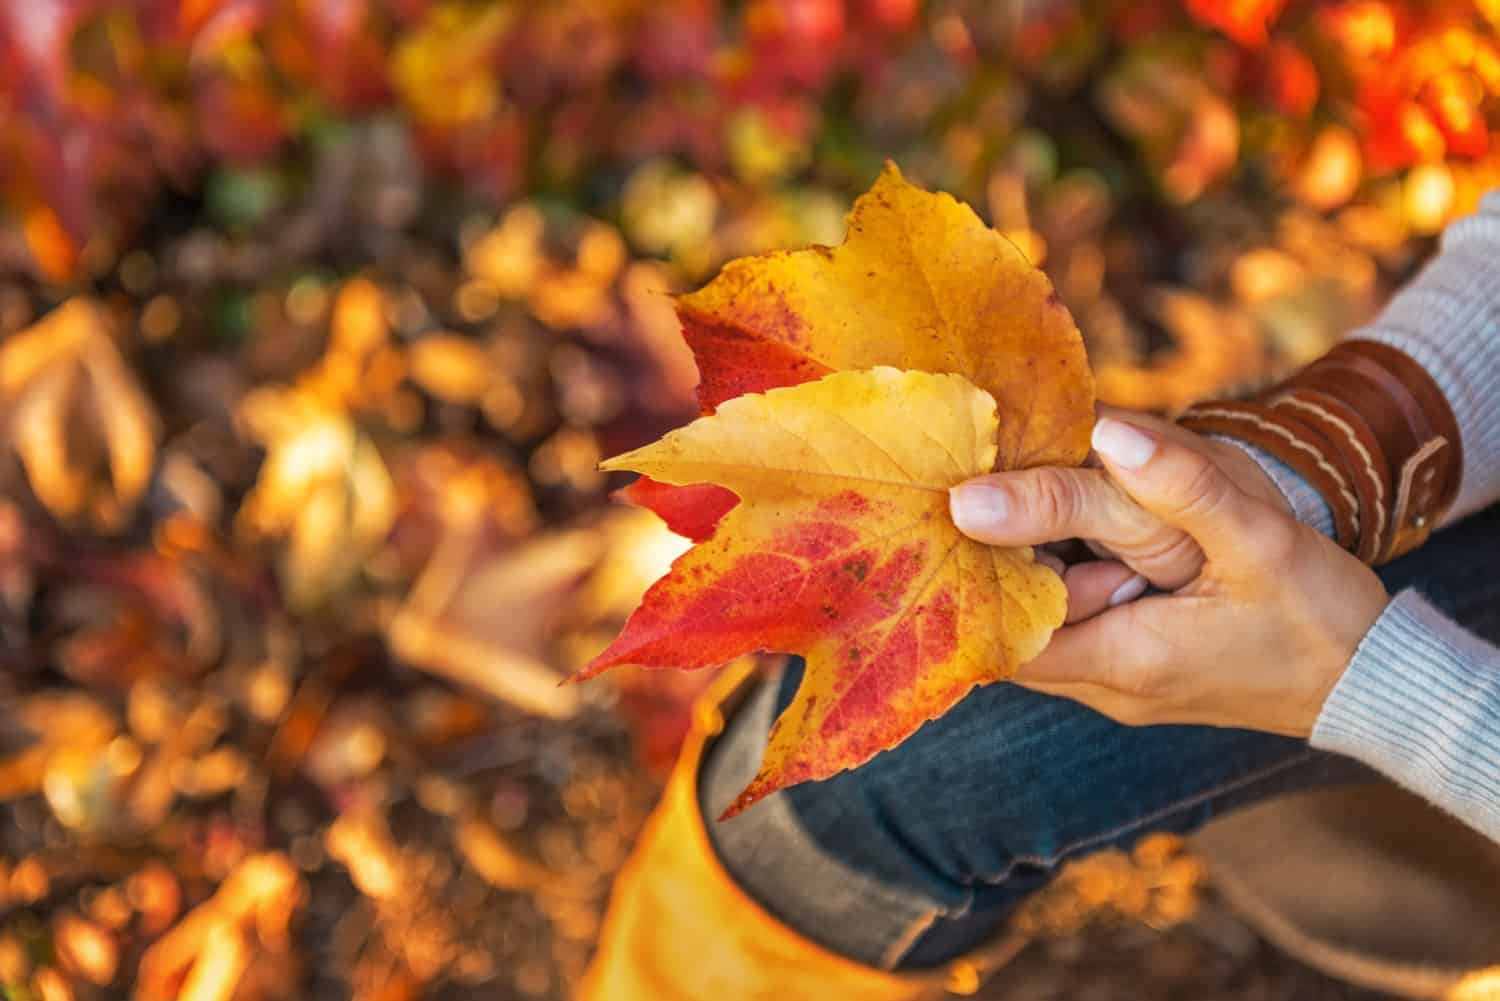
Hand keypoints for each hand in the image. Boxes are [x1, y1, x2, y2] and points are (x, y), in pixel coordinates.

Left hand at [950, 415, 1389, 736]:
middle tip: (1013, 484)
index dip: (978, 569)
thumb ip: (1178, 486)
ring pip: (1045, 620)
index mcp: (1122, 662)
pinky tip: (1091, 529)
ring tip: (1059, 497)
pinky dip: (1073, 576)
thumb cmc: (1321, 618)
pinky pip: (1078, 622)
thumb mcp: (1256, 539)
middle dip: (1007, 557)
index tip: (974, 504)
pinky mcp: (1140, 666)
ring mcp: (1121, 681)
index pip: (1001, 630)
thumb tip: (1103, 430)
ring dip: (1043, 563)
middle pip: (1013, 622)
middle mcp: (1108, 685)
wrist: (1375, 679)